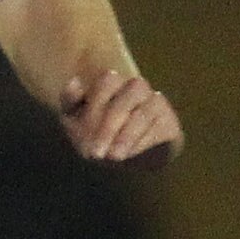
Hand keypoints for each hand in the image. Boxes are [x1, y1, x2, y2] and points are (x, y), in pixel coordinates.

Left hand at [60, 69, 181, 170]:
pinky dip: (143, 142)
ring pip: (146, 111)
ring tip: (113, 156)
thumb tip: (74, 83)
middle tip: (95, 153)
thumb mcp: (74, 121)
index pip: (107, 81)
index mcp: (113, 83)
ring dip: (127, 135)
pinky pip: (160, 128)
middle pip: (129, 95)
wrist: (123, 157)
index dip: (95, 105)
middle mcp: (136, 89)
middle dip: (109, 125)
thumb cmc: (95, 133)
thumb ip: (70, 101)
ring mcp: (156, 104)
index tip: (82, 133)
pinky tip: (129, 155)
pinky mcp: (169, 123)